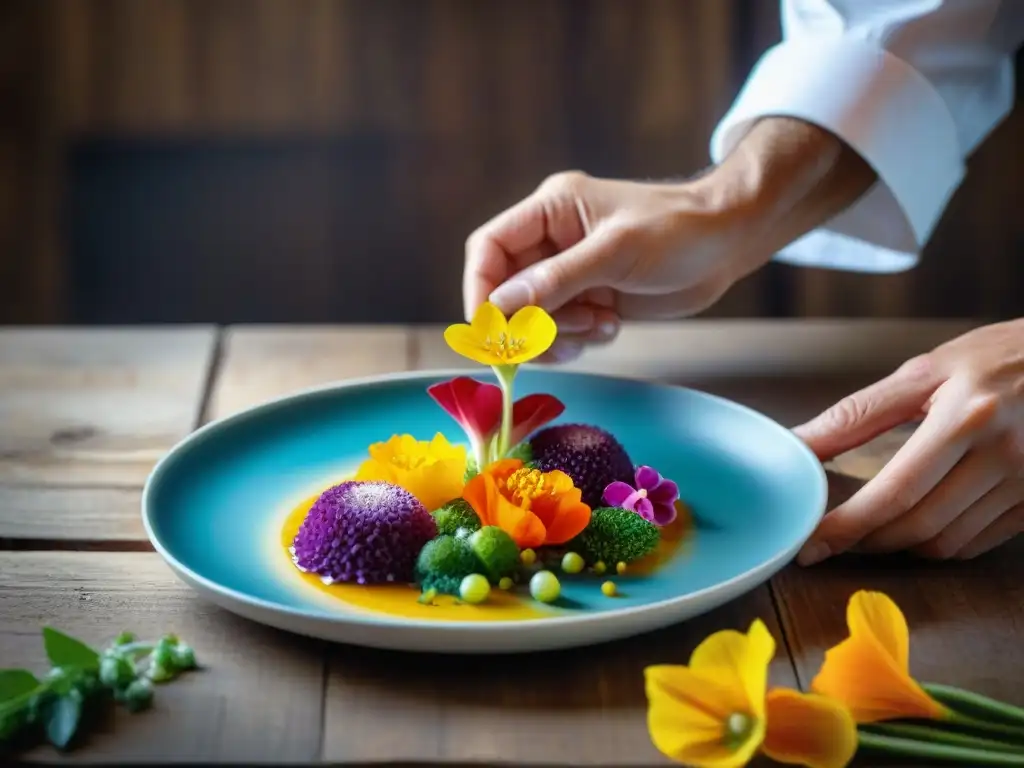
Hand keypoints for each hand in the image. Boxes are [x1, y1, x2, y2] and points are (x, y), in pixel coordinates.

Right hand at [462, 171, 756, 362]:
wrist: (728, 243)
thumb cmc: (678, 230)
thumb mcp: (616, 252)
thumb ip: (557, 279)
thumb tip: (501, 305)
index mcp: (550, 211)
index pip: (488, 249)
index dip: (481, 291)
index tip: (492, 331)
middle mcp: (552, 242)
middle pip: (506, 292)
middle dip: (530, 322)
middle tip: (560, 337)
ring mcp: (570, 273)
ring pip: (533, 319)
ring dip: (558, 335)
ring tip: (599, 326)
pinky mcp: (589, 299)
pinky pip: (561, 331)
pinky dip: (579, 339)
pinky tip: (610, 327)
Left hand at [794, 318, 1023, 563]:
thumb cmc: (998, 358)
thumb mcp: (927, 370)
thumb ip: (858, 413)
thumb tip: (797, 443)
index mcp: (968, 415)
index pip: (896, 490)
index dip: (847, 526)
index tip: (810, 544)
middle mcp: (1005, 454)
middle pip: (919, 525)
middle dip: (866, 539)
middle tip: (834, 536)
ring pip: (947, 544)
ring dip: (900, 543)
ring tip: (873, 525)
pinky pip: (977, 543)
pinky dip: (939, 541)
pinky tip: (921, 521)